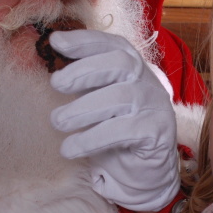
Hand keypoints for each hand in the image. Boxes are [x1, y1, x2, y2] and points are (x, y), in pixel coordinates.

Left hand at [48, 30, 179, 211]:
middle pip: (120, 63)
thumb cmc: (113, 131)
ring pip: (120, 98)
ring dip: (82, 109)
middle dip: (83, 70)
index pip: (112, 45)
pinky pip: (123, 131)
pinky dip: (92, 139)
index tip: (56, 42)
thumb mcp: (95, 100)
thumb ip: (81, 79)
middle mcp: (147, 82)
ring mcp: (155, 106)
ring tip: (57, 121)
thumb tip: (54, 51)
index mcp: (133, 68)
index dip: (85, 40)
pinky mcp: (158, 133)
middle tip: (55, 84)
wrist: (140, 171)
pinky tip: (70, 148)